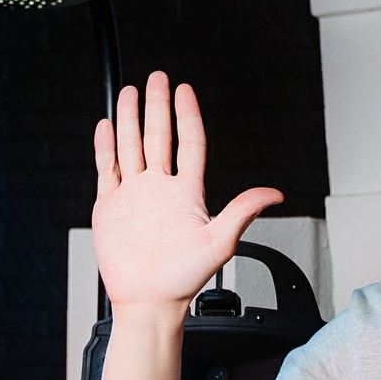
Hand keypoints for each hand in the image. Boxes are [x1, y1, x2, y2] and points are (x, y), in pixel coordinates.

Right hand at [92, 71, 281, 312]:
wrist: (149, 301)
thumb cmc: (184, 279)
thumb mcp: (220, 241)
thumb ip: (243, 211)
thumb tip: (275, 193)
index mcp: (188, 193)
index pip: (190, 143)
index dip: (188, 116)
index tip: (185, 91)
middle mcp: (161, 189)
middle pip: (159, 137)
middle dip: (158, 107)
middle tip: (158, 78)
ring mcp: (135, 195)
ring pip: (132, 147)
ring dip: (131, 120)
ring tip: (131, 92)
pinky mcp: (111, 205)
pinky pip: (107, 169)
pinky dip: (105, 146)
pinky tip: (106, 126)